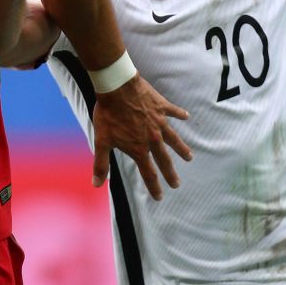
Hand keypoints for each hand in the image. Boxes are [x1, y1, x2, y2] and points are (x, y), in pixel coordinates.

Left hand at [92, 75, 191, 199]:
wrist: (117, 87)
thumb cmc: (108, 114)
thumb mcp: (102, 141)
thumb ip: (101, 164)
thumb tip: (96, 184)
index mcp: (139, 148)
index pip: (148, 173)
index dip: (154, 187)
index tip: (159, 197)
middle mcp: (152, 138)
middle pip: (164, 160)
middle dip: (171, 174)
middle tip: (177, 184)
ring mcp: (159, 122)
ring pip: (174, 139)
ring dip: (181, 149)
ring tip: (189, 157)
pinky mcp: (161, 107)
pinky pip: (174, 112)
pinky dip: (180, 114)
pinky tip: (187, 117)